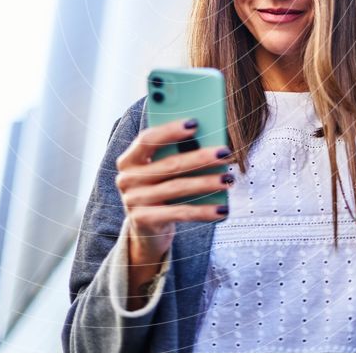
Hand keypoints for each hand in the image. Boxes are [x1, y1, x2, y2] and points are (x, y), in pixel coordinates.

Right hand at [115, 118, 234, 265]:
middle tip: (224, 152)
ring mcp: (134, 201)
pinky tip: (221, 209)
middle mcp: (127, 179)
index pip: (147, 139)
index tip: (194, 123)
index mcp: (129, 159)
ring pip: (177, 188)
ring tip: (228, 179)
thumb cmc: (159, 190)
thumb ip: (174, 155)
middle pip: (169, 164)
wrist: (146, 231)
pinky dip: (203, 211)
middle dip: (200, 157)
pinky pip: (179, 213)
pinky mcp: (145, 221)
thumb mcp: (159, 171)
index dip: (170, 130)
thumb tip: (208, 142)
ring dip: (206, 182)